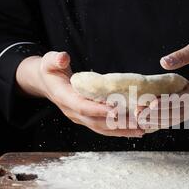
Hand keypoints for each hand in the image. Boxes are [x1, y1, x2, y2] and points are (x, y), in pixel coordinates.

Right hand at [16, 51, 143, 137]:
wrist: (46, 83)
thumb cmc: (51, 70)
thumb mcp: (49, 61)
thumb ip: (56, 60)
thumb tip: (64, 58)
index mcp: (64, 98)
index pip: (82, 106)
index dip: (98, 109)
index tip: (116, 109)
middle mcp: (73, 112)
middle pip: (96, 122)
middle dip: (117, 124)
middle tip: (138, 123)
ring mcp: (80, 118)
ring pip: (102, 128)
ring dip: (122, 130)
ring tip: (141, 130)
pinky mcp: (87, 120)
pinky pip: (104, 128)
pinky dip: (120, 130)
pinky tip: (135, 130)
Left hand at [136, 37, 188, 129]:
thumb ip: (183, 55)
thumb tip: (163, 62)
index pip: (183, 99)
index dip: (166, 103)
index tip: (150, 105)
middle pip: (179, 113)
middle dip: (158, 115)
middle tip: (138, 115)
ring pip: (179, 117)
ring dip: (159, 119)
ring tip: (140, 119)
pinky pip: (181, 114)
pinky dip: (166, 118)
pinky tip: (152, 119)